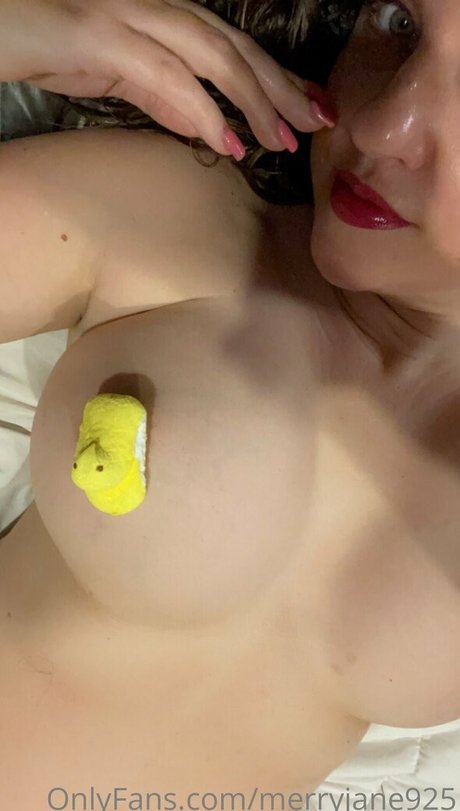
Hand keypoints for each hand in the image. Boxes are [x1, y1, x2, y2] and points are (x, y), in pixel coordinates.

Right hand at [0, 0, 335, 156]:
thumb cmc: (49, 45)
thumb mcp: (117, 74)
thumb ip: (162, 95)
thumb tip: (207, 125)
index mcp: (162, 13)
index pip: (231, 44)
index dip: (274, 75)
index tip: (307, 106)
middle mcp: (155, 6)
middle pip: (235, 45)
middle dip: (282, 84)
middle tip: (317, 120)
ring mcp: (131, 16)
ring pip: (213, 55)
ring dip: (254, 99)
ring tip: (282, 138)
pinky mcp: (104, 37)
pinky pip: (167, 77)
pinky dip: (203, 111)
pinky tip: (229, 141)